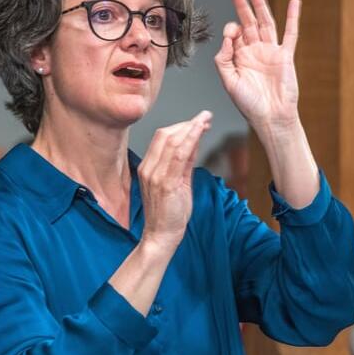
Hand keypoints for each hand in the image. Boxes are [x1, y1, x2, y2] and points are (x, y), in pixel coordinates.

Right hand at [138, 111, 211, 250]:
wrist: (161, 236)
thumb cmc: (169, 213)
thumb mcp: (178, 183)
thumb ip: (184, 164)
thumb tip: (193, 143)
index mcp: (148, 167)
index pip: (162, 138)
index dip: (181, 126)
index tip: (197, 121)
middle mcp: (148, 168)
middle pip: (165, 135)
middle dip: (187, 123)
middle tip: (205, 117)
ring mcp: (155, 175)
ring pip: (172, 141)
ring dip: (191, 127)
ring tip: (205, 120)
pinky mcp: (165, 183)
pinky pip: (178, 155)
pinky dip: (190, 139)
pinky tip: (200, 131)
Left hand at [214, 0, 301, 130]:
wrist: (271, 117)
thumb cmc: (249, 104)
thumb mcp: (229, 82)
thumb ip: (223, 59)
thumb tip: (227, 39)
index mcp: (239, 57)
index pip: (233, 34)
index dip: (230, 30)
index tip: (231, 35)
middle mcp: (254, 51)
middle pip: (248, 22)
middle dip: (242, 5)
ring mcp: (270, 52)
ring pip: (266, 23)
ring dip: (261, 5)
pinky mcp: (285, 55)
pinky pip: (290, 34)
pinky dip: (293, 18)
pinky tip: (294, 3)